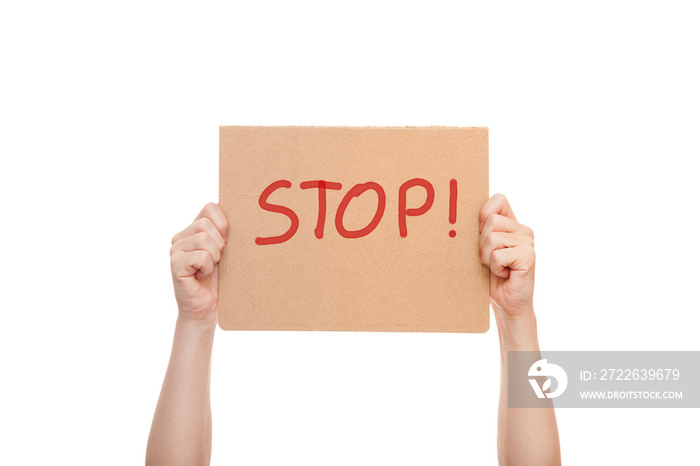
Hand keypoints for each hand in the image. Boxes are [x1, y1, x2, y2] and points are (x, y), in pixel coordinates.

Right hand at [170, 203, 227, 324]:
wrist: (207, 309)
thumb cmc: (220, 280)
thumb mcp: (227, 251)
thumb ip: (226, 231)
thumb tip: (240, 211)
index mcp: (193, 229)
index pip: (210, 207)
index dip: (223, 223)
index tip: (226, 242)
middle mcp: (181, 237)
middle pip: (206, 224)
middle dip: (220, 244)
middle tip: (217, 260)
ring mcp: (175, 250)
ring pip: (204, 239)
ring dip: (214, 257)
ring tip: (209, 269)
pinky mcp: (175, 264)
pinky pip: (201, 256)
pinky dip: (207, 267)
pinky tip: (201, 275)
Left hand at [479, 194, 535, 322]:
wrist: (506, 302)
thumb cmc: (490, 275)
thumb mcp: (481, 247)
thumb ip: (480, 229)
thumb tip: (460, 212)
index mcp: (512, 224)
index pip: (498, 199)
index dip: (484, 214)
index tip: (481, 232)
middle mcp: (523, 230)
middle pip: (490, 221)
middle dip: (482, 244)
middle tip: (491, 259)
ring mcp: (528, 242)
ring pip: (492, 238)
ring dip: (488, 258)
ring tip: (498, 267)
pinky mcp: (528, 256)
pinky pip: (498, 255)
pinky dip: (495, 268)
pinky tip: (505, 274)